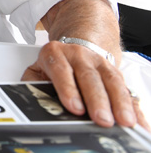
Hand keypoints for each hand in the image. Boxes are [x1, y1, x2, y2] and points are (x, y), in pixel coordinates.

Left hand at [23, 40, 148, 130]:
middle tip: (101, 119)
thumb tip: (29, 101)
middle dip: (97, 100)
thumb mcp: (37, 69)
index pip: (61, 71)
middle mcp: (80, 56)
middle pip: (90, 78)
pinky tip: (137, 120)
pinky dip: (133, 107)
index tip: (74, 108)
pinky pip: (126, 90)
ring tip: (124, 121)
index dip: (69, 90)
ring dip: (120, 103)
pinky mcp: (115, 73)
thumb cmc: (55, 63)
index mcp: (56, 53)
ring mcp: (100, 63)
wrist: (75, 46)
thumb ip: (32, 84)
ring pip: (112, 81)